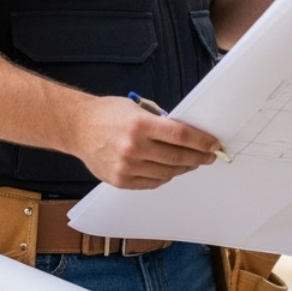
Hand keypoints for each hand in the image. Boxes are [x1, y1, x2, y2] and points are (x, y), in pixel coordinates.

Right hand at [72, 95, 223, 188]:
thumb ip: (160, 122)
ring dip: (184, 168)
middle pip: (178, 156)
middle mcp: (134, 147)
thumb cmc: (108, 114)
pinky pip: (152, 182)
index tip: (214, 144)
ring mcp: (126, 166)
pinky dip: (165, 176)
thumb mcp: (137, 108)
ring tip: (192, 163)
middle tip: (209, 156)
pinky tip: (171, 170)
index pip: (181, 136)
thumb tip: (187, 135)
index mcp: (140, 125)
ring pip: (167, 172)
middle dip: (199, 157)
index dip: (202, 141)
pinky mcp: (120, 180)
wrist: (77, 128)